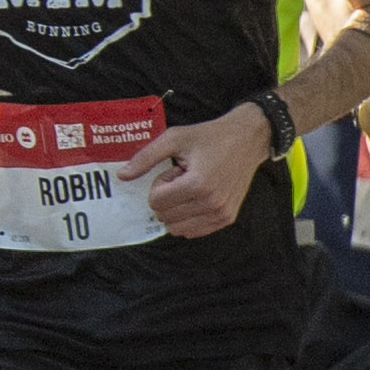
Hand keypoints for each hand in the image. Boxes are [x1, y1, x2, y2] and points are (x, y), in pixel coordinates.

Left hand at [128, 104, 272, 237]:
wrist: (247, 140)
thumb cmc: (209, 137)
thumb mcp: (174, 138)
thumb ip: (145, 158)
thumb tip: (121, 176)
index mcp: (198, 184)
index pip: (156, 201)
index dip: (159, 183)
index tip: (175, 170)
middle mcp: (212, 203)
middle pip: (164, 216)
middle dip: (167, 196)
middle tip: (184, 177)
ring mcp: (221, 214)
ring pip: (177, 228)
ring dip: (178, 208)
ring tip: (192, 186)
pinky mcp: (227, 219)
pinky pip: (194, 232)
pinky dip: (188, 217)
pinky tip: (200, 196)